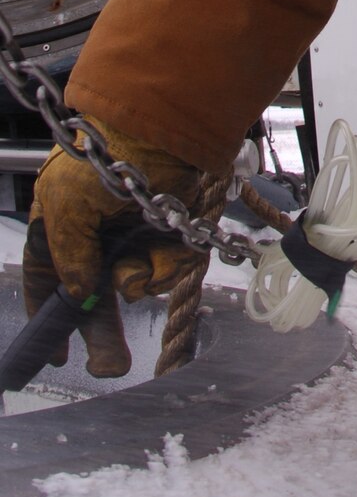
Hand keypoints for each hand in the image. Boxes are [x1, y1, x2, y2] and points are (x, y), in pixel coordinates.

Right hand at [25, 121, 201, 377]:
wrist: (160, 129)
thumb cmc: (101, 159)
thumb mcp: (63, 209)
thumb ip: (67, 257)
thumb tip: (79, 294)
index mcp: (59, 222)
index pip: (47, 277)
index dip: (50, 314)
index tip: (56, 354)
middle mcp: (96, 231)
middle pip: (94, 294)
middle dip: (102, 332)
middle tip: (109, 366)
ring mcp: (133, 231)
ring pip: (135, 283)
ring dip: (141, 282)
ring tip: (142, 271)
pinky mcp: (167, 228)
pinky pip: (166, 266)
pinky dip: (168, 265)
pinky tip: (169, 251)